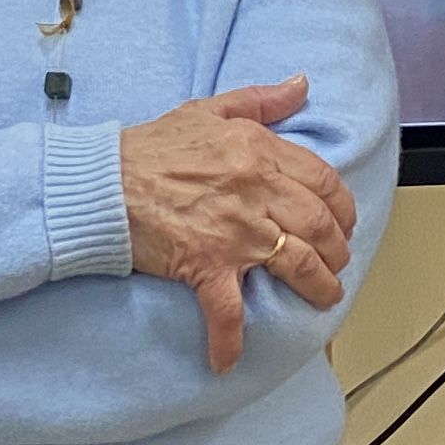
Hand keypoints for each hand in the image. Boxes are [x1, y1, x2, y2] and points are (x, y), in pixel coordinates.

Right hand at [121, 76, 358, 372]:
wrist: (100, 183)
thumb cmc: (149, 147)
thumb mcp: (208, 110)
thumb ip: (261, 100)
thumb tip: (300, 85)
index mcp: (258, 152)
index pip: (323, 182)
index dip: (342, 208)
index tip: (343, 222)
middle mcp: (254, 191)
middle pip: (319, 226)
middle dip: (337, 249)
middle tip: (337, 263)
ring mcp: (233, 232)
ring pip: (296, 264)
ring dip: (318, 286)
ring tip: (323, 297)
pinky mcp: (205, 265)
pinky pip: (227, 310)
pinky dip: (230, 339)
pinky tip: (228, 360)